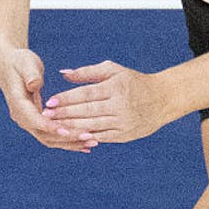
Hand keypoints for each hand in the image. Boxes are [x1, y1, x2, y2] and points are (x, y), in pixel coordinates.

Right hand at [0, 47, 98, 152]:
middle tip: (88, 137)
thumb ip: (31, 75)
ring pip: (50, 138)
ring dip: (70, 142)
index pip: (34, 120)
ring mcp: (29, 121)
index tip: (68, 130)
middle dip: (66, 137)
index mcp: (18, 103)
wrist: (10, 65)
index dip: (51, 127)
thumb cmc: (20, 62)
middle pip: (44, 134)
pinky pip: (52, 135)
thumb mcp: (25, 64)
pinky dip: (68, 140)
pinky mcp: (37, 122)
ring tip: (92, 142)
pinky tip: (85, 143)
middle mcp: (22, 117)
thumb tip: (34, 84)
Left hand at [43, 61, 172, 143]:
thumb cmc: (133, 81)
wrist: (162, 99)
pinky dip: (86, 137)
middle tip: (46, 116)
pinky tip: (72, 137)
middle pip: (87, 111)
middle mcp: (119, 105)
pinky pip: (102, 137)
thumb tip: (63, 73)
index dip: (67, 98)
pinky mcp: (124, 135)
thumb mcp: (113, 70)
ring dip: (71, 128)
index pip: (87, 94)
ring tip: (54, 128)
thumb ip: (88, 72)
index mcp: (116, 87)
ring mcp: (122, 122)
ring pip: (92, 126)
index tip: (51, 102)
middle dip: (64, 114)